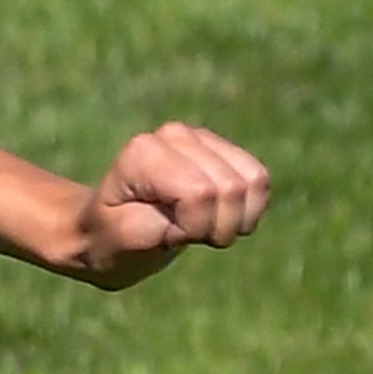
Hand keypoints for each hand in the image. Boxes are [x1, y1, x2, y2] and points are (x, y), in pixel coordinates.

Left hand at [61, 123, 270, 287]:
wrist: (112, 227)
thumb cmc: (115, 236)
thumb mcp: (125, 238)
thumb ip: (158, 220)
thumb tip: (199, 193)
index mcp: (143, 153)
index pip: (200, 193)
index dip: (194, 226)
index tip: (168, 232)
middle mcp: (173, 135)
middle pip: (231, 189)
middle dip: (216, 226)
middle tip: (183, 230)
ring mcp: (200, 138)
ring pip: (253, 182)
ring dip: (235, 218)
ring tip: (199, 222)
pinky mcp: (223, 150)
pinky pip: (260, 180)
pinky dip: (249, 209)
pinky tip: (218, 214)